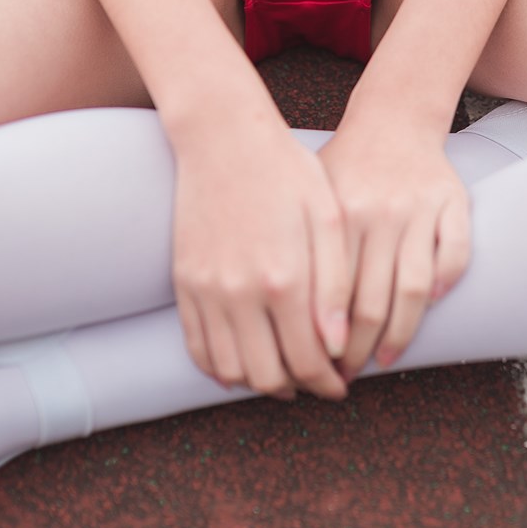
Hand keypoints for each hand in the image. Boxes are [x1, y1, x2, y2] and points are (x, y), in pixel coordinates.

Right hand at [170, 117, 349, 400]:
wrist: (223, 138)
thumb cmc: (287, 172)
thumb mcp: (328, 221)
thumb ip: (335, 287)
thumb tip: (337, 346)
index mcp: (284, 279)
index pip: (307, 361)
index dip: (328, 383)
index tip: (341, 384)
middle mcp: (240, 293)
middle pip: (267, 376)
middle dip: (298, 388)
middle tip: (316, 382)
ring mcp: (206, 290)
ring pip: (229, 370)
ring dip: (259, 382)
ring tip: (283, 373)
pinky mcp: (185, 283)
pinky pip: (197, 347)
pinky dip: (220, 367)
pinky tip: (244, 362)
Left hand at [318, 120, 471, 378]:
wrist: (391, 119)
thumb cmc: (343, 168)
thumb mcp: (311, 198)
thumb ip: (305, 251)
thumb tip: (290, 321)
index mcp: (339, 215)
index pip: (333, 295)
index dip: (328, 339)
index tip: (322, 365)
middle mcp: (378, 214)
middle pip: (373, 301)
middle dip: (359, 348)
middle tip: (347, 374)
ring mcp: (418, 209)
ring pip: (415, 289)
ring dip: (401, 334)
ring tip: (385, 358)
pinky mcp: (452, 202)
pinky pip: (455, 255)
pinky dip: (446, 285)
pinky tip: (429, 309)